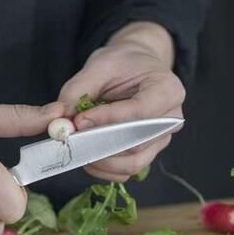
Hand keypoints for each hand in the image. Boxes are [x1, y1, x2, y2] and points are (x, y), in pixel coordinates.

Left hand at [58, 22, 184, 181]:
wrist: (137, 69)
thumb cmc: (123, 63)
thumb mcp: (99, 65)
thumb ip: (78, 90)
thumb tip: (63, 121)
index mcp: (168, 89)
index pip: (139, 111)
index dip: (107, 119)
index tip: (79, 121)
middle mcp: (171, 120)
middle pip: (136, 143)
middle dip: (100, 144)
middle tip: (72, 138)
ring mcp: (161, 140)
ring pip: (132, 163)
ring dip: (100, 160)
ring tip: (77, 146)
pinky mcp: (148, 153)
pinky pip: (127, 171)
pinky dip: (104, 169)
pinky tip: (86, 157)